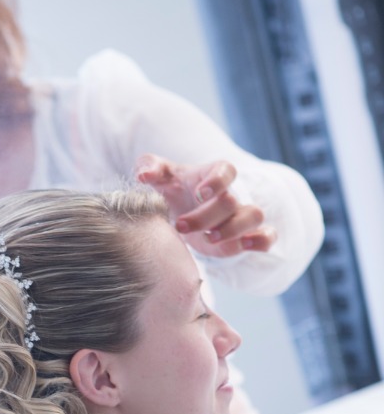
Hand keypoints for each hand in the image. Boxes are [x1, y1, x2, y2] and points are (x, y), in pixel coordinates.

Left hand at [136, 154, 276, 258]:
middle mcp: (230, 194)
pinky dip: (262, 240)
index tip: (199, 194)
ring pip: (255, 215)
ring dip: (233, 229)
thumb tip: (144, 175)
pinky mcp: (246, 236)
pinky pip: (268, 235)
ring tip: (208, 239)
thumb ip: (149, 167)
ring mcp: (241, 215)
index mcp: (212, 175)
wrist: (182, 213)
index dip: (217, 181)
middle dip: (206, 217)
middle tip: (181, 226)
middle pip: (232, 200)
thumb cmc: (173, 190)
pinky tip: (244, 246)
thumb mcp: (159, 177)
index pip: (226, 170)